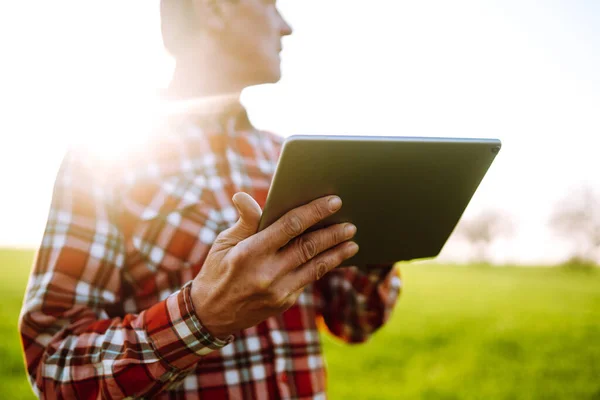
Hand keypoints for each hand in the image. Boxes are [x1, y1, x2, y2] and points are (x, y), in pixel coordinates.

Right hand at [190, 192, 357, 338]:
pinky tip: (334, 258)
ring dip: (336, 253)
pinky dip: (323, 267)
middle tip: (351, 224)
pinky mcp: (285, 302)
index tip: (333, 202)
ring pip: (315, 267)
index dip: (314, 212)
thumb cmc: (217, 270)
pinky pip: (308, 280)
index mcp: (250, 252)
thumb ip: (245, 221)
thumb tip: (245, 197)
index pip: (289, 226)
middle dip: (333, 233)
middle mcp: (267, 273)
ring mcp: (278, 291)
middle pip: (309, 247)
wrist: (210, 315)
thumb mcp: (224, 243)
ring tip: (352, 242)